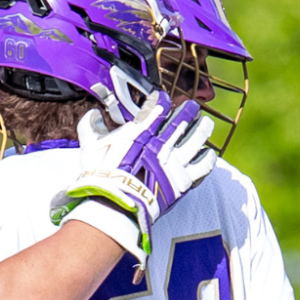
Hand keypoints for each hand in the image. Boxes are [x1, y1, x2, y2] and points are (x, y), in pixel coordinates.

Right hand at [52, 94, 215, 258]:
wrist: (116, 202)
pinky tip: (209, 153)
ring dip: (202, 128)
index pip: (157, 107)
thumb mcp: (91, 146)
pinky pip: (204, 166)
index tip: (162, 97)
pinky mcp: (184, 180)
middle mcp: (162, 142)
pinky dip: (208, 157)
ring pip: (197, 138)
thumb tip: (92, 114)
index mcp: (141, 130)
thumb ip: (91, 127)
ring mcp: (175, 161)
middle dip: (187, 110)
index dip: (161, 99)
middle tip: (191, 106)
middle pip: (182, 119)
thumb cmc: (102, 175)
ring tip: (205, 123)